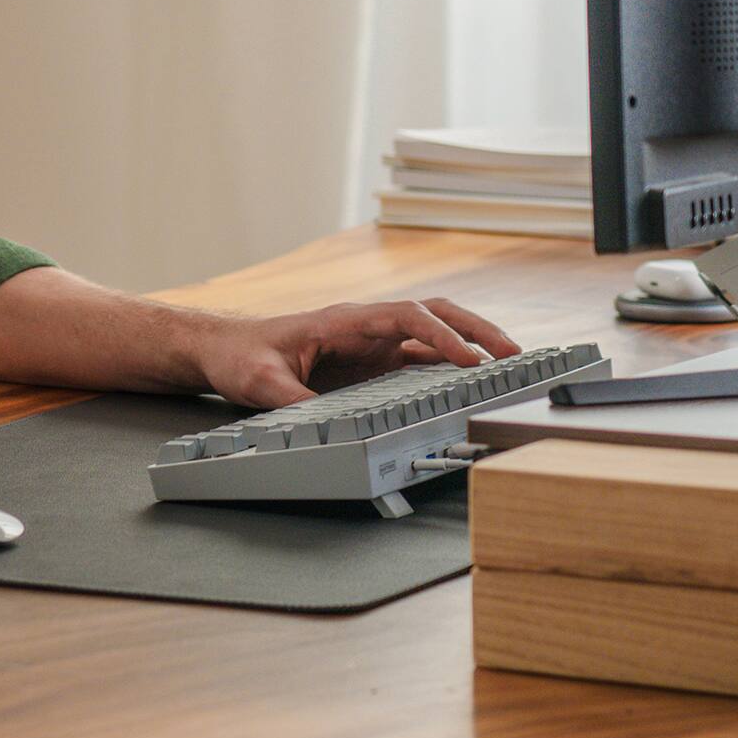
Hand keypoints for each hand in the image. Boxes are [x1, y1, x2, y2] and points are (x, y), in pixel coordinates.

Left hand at [192, 299, 520, 409]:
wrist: (223, 350)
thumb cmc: (240, 356)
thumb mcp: (259, 381)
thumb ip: (290, 399)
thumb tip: (323, 421)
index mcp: (344, 320)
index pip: (407, 317)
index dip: (442, 336)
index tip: (470, 360)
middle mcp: (365, 327)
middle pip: (433, 315)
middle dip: (476, 330)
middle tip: (514, 353)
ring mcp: (370, 344)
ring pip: (432, 335)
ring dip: (469, 345)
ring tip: (507, 364)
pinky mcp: (369, 363)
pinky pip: (418, 359)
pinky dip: (448, 365)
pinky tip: (469, 381)